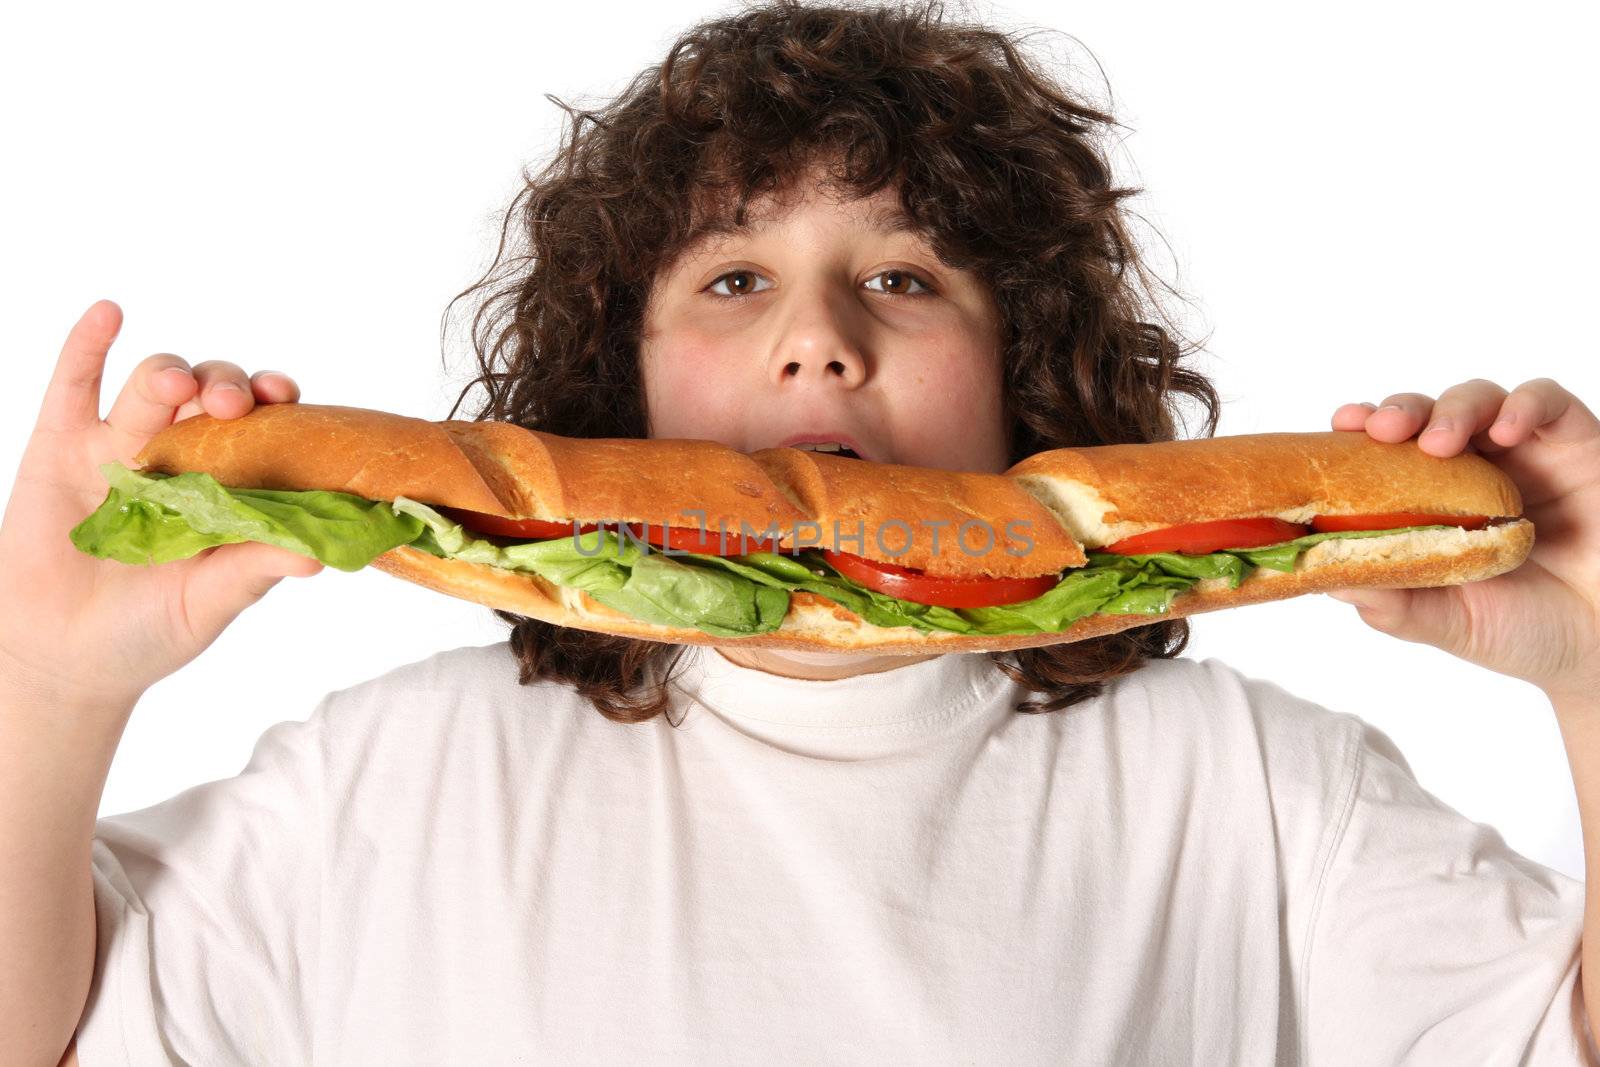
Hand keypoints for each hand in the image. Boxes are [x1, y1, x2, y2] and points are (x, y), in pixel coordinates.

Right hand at [0, 300, 318, 710]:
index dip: (278, 405)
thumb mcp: (208, 604)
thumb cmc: (148, 632)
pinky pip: (74, 387)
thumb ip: (254, 571)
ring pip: (152, 388)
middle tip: (233, 403)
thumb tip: (317, 556)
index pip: (264, 428)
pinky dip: (89, 346)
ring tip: (178, 382)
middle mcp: (181, 457)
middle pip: (211, 396)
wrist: (62, 659)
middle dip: (226, 386)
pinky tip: (108, 314)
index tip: (288, 397)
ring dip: (170, 372)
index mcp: (229, 486)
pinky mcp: (60, 448)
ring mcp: (121, 448)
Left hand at [1325, 378, 1599, 701]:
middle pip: (1426, 414)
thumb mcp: (1448, 623)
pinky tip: (1507, 431)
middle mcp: (1472, 471)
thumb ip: (1394, 603)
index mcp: (1430, 503)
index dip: (1359, 434)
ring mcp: (1524, 456)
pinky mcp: (1577, 447)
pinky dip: (1524, 406)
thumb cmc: (1523, 630)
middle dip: (1400, 411)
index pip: (1385, 451)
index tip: (1340, 426)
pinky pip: (1549, 404)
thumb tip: (1330, 581)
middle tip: (1382, 429)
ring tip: (1440, 442)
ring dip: (1453, 409)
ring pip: (1481, 399)